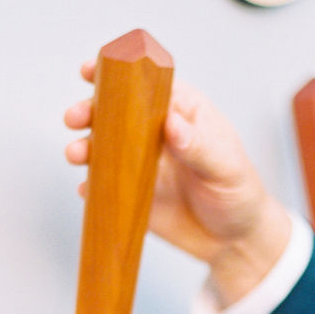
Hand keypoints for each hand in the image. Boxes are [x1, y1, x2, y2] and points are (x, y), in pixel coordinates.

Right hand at [65, 71, 291, 306]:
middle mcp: (156, 135)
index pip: (146, 85)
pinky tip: (87, 190)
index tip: (91, 70)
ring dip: (85, 148)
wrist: (234, 243)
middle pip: (116, 114)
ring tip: (76, 155)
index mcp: (182, 113)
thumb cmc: (239, 195)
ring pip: (105, 149)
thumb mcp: (226, 168)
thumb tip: (171, 123)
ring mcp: (142, 165)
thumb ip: (198, 146)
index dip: (117, 74)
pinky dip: (92, 187)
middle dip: (91, 111)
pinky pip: (106, 188)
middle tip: (75, 118)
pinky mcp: (133, 197)